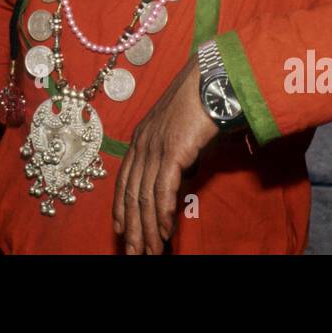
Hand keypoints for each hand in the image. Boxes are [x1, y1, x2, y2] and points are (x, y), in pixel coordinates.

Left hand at [112, 59, 216, 254]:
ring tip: (151, 251)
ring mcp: (155, 147)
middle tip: (134, 253)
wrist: (210, 79)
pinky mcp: (172, 151)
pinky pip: (162, 190)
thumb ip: (174, 155)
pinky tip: (164, 231)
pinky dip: (162, 214)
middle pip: (131, 194)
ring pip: (144, 197)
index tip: (120, 229)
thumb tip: (179, 177)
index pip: (124, 180)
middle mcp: (142, 144)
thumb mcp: (180, 132)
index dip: (121, 207)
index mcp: (141, 138)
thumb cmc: (200, 101)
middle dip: (132, 228)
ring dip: (148, 229)